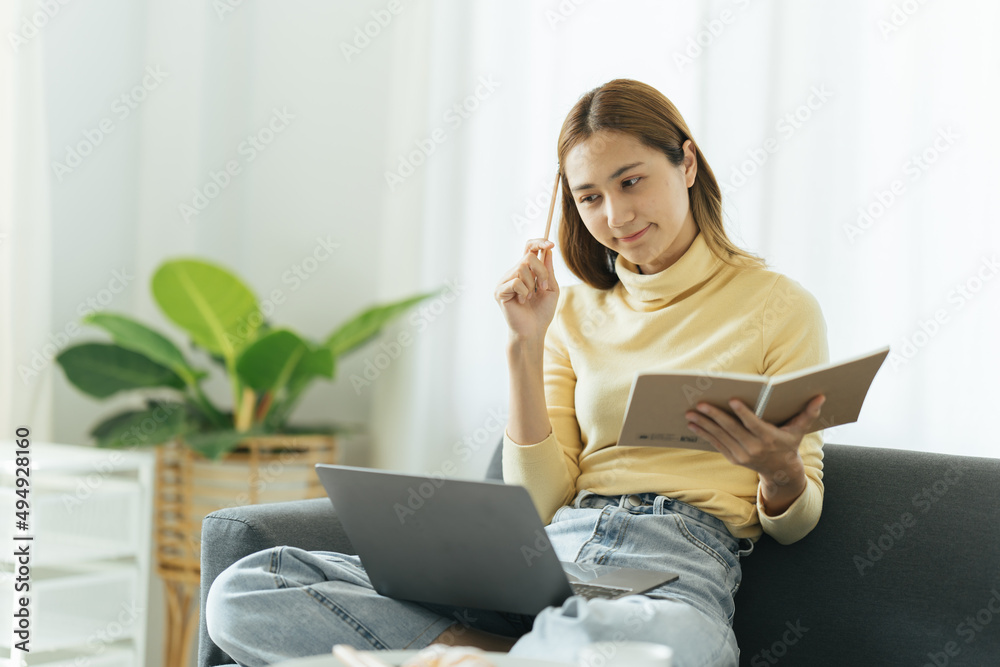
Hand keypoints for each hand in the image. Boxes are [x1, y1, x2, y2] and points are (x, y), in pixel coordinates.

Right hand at [494, 239, 559, 341]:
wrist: (533, 331)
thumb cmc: (541, 312)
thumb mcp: (551, 288)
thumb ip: (548, 270)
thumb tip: (548, 250)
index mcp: (525, 272)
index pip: (528, 249)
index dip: (538, 242)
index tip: (551, 245)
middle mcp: (513, 274)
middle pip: (528, 257)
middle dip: (541, 271)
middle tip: (544, 287)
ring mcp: (504, 282)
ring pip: (522, 268)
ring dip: (532, 284)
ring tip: (530, 298)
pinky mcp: (500, 291)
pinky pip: (515, 281)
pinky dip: (524, 292)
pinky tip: (522, 302)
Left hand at [685, 394, 825, 511]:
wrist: (781, 471)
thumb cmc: (789, 443)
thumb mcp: (799, 430)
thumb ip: (808, 413)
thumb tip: (821, 396)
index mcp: (769, 438)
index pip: (754, 424)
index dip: (743, 413)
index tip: (732, 400)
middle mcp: (754, 448)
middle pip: (731, 430)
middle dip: (714, 416)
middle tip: (700, 404)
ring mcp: (742, 455)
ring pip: (720, 437)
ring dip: (703, 424)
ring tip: (690, 413)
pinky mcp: (733, 458)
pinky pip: (716, 444)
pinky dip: (704, 434)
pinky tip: (693, 424)